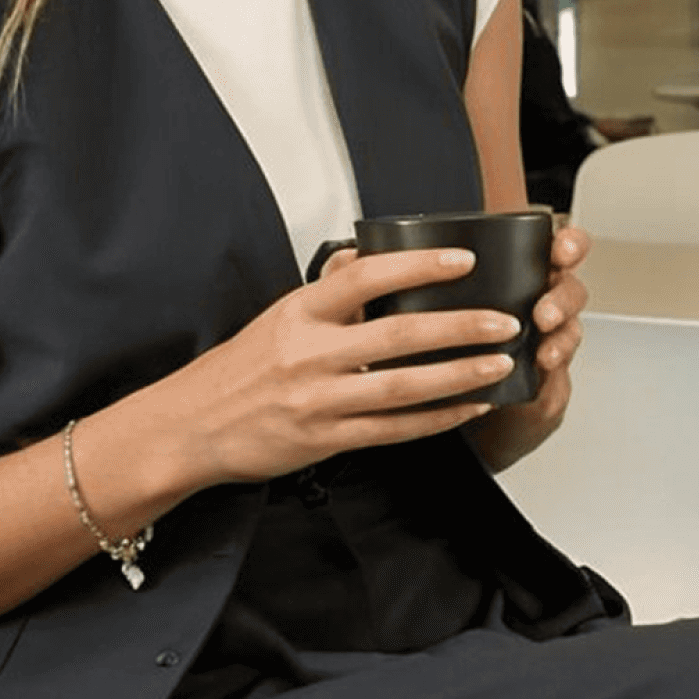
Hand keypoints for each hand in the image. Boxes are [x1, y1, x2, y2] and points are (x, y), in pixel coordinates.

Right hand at [177, 247, 524, 488]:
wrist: (194, 426)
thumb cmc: (240, 368)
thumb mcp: (277, 314)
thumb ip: (327, 289)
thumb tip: (363, 256)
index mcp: (300, 311)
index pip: (365, 277)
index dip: (417, 266)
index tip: (462, 261)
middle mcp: (311, 353)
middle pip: (397, 335)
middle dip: (459, 327)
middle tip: (504, 320)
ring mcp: (320, 401)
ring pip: (403, 387)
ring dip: (459, 376)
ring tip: (500, 364)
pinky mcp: (327, 441)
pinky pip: (393, 431)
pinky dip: (436, 420)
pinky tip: (468, 409)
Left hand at [467, 222, 589, 472]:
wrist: (466, 404)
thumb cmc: (457, 343)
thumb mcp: (450, 303)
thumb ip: (443, 277)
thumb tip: (413, 256)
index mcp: (526, 274)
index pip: (560, 248)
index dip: (570, 245)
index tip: (561, 250)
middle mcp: (542, 304)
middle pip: (570, 290)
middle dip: (562, 301)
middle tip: (543, 315)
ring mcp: (548, 344)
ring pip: (571, 331)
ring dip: (562, 340)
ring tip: (544, 354)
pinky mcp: (550, 384)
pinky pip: (562, 376)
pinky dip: (553, 377)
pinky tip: (539, 377)